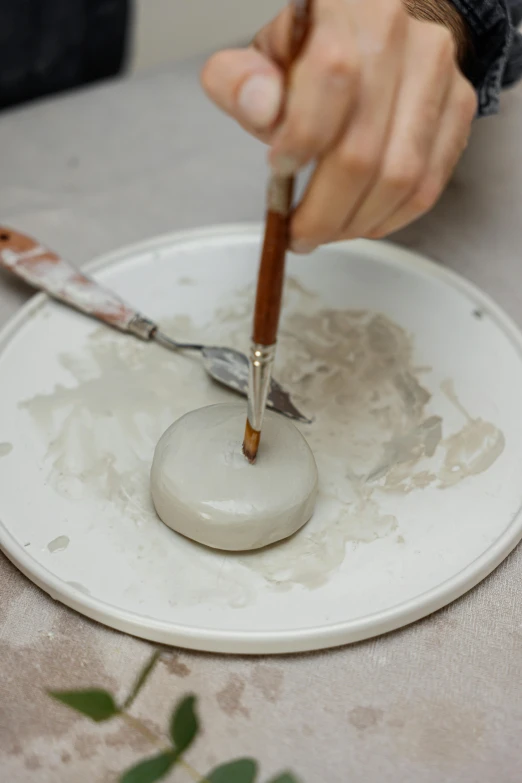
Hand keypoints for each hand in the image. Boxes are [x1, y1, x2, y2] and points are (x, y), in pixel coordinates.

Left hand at [201, 0, 476, 251]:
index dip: (302, 139)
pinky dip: (389, 218)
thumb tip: (260, 109)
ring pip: (401, 178)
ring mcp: (439, 75)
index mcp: (347, 11)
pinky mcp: (459, 108)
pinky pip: (427, 186)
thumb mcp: (260, 58)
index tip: (278, 169)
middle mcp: (403, 38)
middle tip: (299, 233)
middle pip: (364, 150)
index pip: (333, 76)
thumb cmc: (312, 54)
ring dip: (355, 222)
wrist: (374, 34)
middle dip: (323, 211)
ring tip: (326, 230)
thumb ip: (240, 82)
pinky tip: (360, 220)